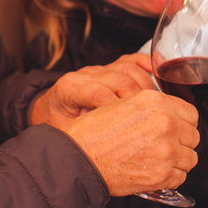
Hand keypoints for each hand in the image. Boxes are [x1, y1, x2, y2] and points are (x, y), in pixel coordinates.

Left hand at [30, 53, 154, 130]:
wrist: (49, 111)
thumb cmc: (57, 124)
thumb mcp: (65, 134)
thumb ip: (84, 135)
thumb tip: (109, 147)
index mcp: (70, 88)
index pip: (100, 93)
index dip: (120, 110)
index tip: (131, 128)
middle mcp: (85, 75)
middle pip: (119, 80)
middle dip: (138, 100)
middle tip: (151, 120)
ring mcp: (98, 70)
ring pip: (128, 68)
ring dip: (146, 85)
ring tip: (158, 105)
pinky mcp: (108, 68)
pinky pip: (130, 60)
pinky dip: (146, 64)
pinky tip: (159, 70)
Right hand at [62, 89, 198, 196]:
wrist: (79, 158)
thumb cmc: (94, 133)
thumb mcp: (123, 104)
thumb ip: (152, 107)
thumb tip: (172, 116)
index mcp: (156, 102)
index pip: (191, 114)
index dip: (182, 123)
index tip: (174, 130)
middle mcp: (165, 123)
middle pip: (193, 136)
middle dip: (181, 143)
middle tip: (162, 147)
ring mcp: (166, 150)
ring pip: (190, 158)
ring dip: (177, 161)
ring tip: (157, 160)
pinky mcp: (162, 174)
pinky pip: (180, 177)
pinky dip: (169, 177)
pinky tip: (153, 171)